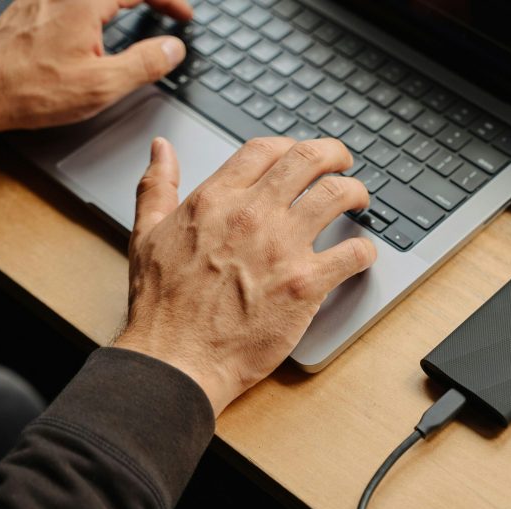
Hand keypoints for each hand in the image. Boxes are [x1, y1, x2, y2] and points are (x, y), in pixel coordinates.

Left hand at [0, 0, 191, 134]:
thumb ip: (145, 64)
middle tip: (168, 10)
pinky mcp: (28, 11)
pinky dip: (97, 6)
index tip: (184, 16)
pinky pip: (71, 0)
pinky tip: (96, 22)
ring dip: (122, 1)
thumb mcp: (102, 85)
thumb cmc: (31, 90)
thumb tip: (174, 48)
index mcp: (84, 4)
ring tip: (139, 12)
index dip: (169, 1)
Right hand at [114, 137, 377, 415]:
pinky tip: (362, 254)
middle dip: (335, 155)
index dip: (290, 146)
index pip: (266, 149)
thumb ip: (156, 187)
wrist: (175, 359)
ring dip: (355, 192)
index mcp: (216, 200)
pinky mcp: (306, 284)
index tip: (301, 157)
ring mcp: (282, 248)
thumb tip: (161, 149)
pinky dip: (365, 250)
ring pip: (337, 195)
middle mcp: (252, 215)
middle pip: (309, 159)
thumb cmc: (160, 306)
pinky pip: (353, 252)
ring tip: (359, 201)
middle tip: (344, 165)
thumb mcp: (145, 234)